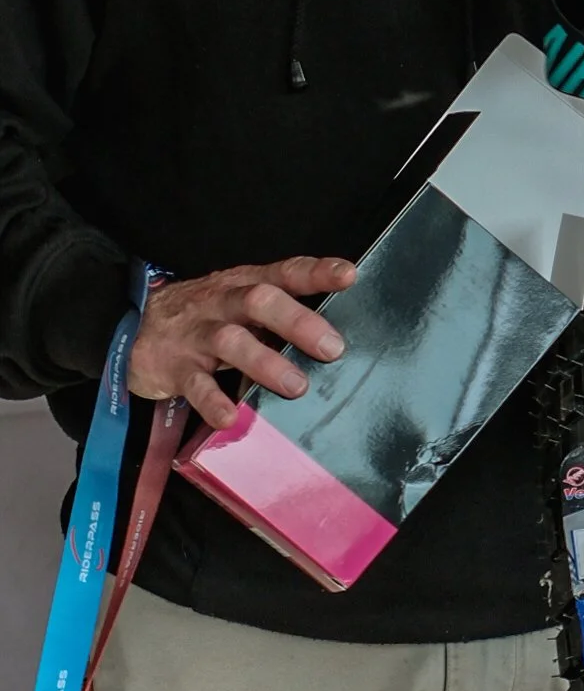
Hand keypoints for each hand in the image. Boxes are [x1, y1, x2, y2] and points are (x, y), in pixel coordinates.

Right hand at [129, 256, 356, 428]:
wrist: (129, 325)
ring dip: (265, 363)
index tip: (348, 275)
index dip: (315, 272)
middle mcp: (222, 304)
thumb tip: (332, 334)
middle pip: (258, 301)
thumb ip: (278, 313)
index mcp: (243, 285)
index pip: (283, 272)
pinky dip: (212, 401)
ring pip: (230, 341)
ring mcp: (196, 334)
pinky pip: (194, 383)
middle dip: (297, 321)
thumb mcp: (238, 303)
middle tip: (331, 347)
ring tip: (296, 386)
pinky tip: (230, 417)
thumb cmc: (202, 317)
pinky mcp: (174, 366)